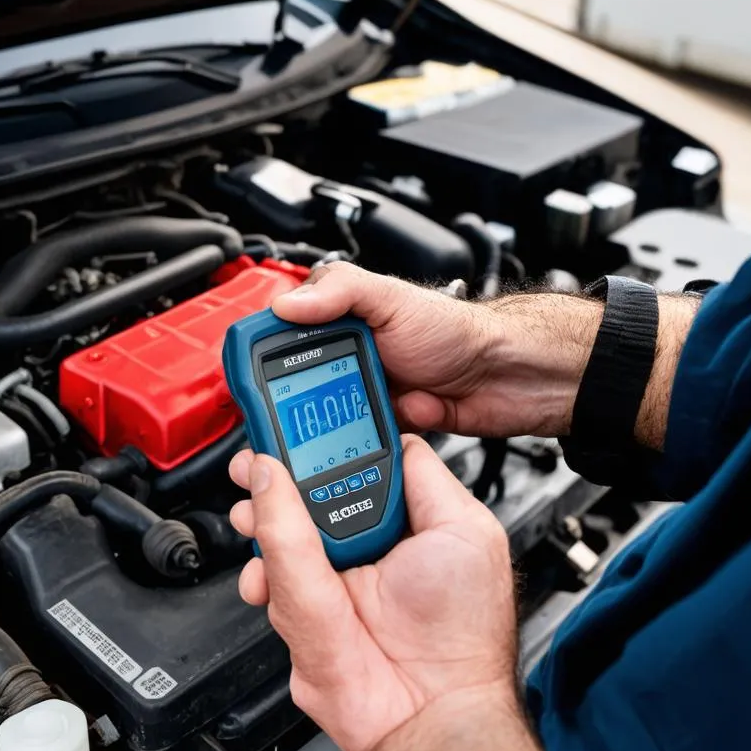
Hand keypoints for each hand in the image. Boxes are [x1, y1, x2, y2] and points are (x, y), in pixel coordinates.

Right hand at [228, 436, 548, 750]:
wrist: (429, 710)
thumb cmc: (461, 632)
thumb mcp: (465, 529)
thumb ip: (425, 476)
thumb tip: (397, 435)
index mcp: (397, 521)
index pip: (350, 465)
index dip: (324, 443)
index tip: (301, 420)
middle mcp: (357, 545)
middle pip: (305, 490)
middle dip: (276, 470)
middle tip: (260, 454)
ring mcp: (325, 577)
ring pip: (277, 524)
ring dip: (258, 509)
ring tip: (253, 499)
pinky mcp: (298, 606)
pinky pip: (268, 569)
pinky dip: (259, 561)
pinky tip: (264, 564)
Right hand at [272, 261, 602, 438]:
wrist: (507, 377)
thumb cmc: (459, 330)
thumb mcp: (393, 299)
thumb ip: (341, 292)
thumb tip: (287, 303)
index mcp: (343, 320)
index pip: (285, 335)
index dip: (260, 356)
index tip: (243, 378)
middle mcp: (350, 356)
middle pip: (296, 385)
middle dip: (280, 407)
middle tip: (263, 428)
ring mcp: (366, 393)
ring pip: (321, 419)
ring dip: (311, 435)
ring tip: (292, 451)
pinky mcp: (383, 427)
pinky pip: (352, 443)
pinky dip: (345, 451)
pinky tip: (335, 458)